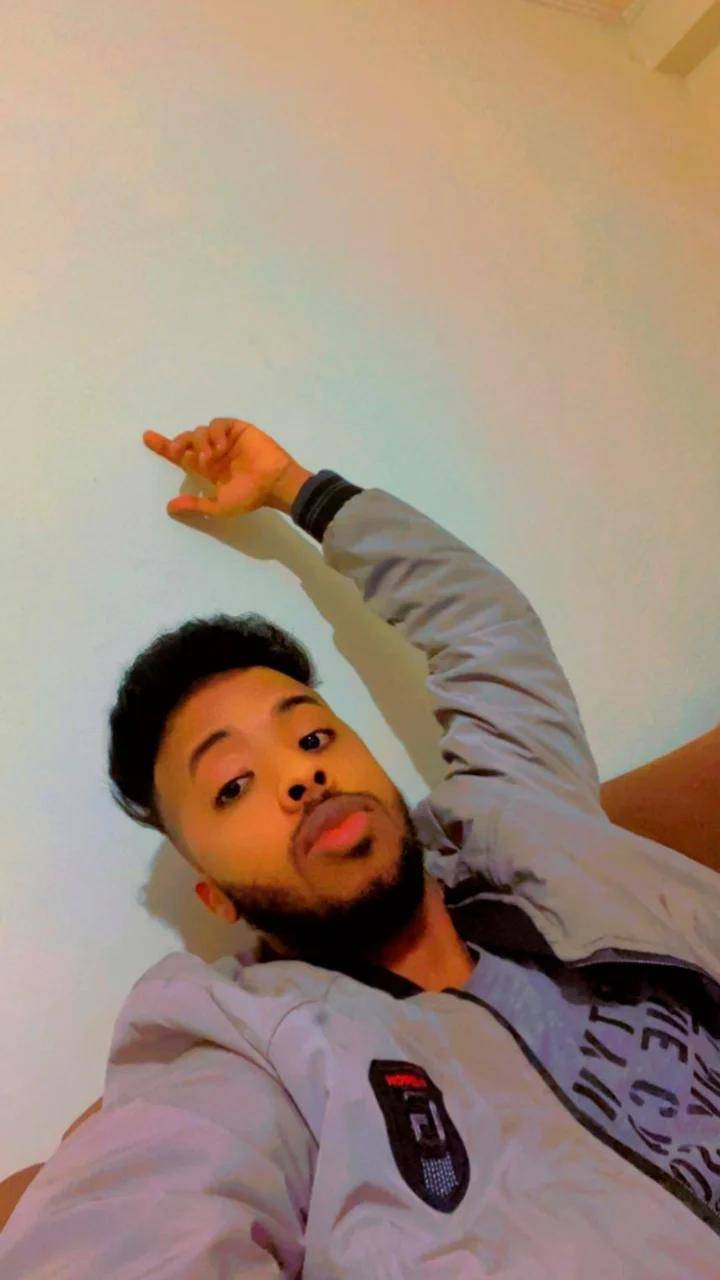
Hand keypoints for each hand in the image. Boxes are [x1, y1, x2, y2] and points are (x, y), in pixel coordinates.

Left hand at [142, 417, 307, 517]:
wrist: (274, 483)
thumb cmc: (249, 497)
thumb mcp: (218, 506)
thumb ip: (195, 504)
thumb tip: (169, 507)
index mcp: (207, 468)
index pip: (181, 455)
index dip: (164, 446)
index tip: (146, 437)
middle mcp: (213, 452)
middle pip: (187, 439)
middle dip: (176, 442)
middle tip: (174, 450)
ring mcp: (225, 439)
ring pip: (200, 431)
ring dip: (200, 443)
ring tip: (211, 458)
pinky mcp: (237, 429)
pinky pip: (219, 424)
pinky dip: (216, 433)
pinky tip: (222, 446)